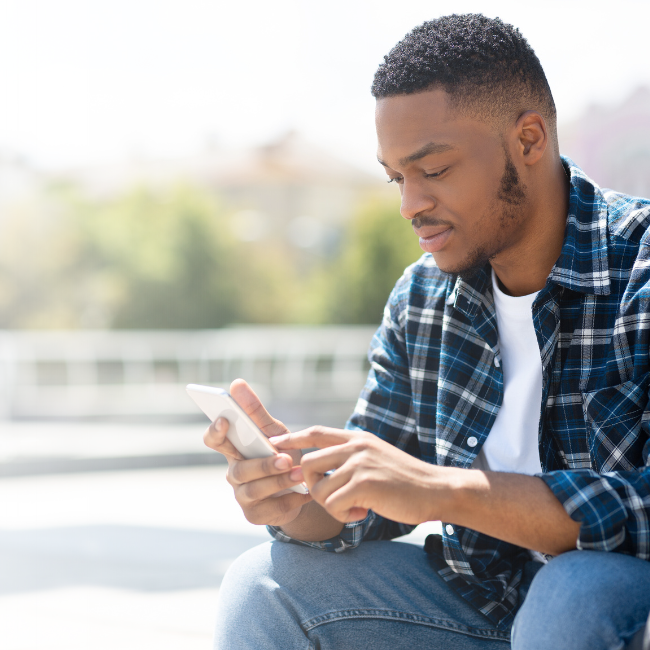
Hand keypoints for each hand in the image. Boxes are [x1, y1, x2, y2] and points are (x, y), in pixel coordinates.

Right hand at [203, 379, 311, 526]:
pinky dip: (289, 499)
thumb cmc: (281, 454)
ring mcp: (242, 496)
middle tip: (286, 459)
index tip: (225, 420)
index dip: (215, 431)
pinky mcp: (254, 514)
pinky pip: (270, 508)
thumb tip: (236, 383)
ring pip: (254, 490)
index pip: (214, 439)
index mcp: (234, 449)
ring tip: (300, 474)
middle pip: (239, 469)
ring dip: (279, 481)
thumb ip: (255, 411)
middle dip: (263, 465)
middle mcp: (233, 473)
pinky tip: (304, 492)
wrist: (299, 488)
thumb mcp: (273, 431)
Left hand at [270, 427, 443, 524]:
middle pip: (308, 462)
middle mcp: (356, 446)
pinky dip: (343, 515)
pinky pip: (332, 503)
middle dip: (311, 487)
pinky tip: (362, 513)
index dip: (293, 438)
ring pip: (318, 488)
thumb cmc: (405, 480)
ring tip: (354, 507)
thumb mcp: (376, 457)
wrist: (436, 490)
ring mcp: (360, 463)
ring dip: (331, 505)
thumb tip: (319, 466)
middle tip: (332, 498)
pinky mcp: (364, 484)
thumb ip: (351, 456)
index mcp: (357, 438)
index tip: (274, 442)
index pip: (316, 432)